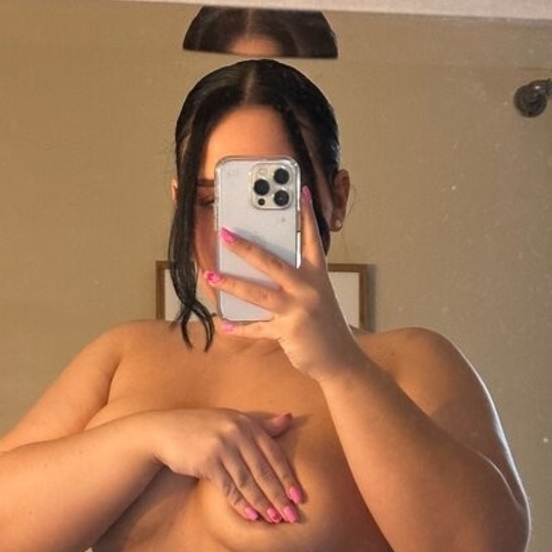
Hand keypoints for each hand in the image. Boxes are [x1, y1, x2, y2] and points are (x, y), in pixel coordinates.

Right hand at [151, 407, 301, 523]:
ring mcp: (222, 448)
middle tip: (292, 516)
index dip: (288, 479)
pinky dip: (241, 503)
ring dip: (263, 504)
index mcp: (249, 425)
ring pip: (248, 482)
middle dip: (279, 497)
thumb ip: (263, 425)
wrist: (165, 430)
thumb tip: (290, 418)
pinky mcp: (207, 462)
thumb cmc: (204, 426)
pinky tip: (252, 516)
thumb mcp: (234, 420)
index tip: (298, 498)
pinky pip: (229, 488)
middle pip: (264, 472)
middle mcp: (238, 435)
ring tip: (274, 520)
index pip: (275, 456)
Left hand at [207, 186, 361, 381]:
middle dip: (245, 247)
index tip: (301, 192)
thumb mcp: (318, 297)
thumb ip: (297, 282)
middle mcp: (309, 288)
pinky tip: (224, 324)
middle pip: (272, 262)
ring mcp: (298, 310)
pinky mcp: (289, 331)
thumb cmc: (325, 326)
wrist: (340, 360)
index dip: (307, 215)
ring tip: (210, 276)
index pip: (312, 239)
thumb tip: (261, 270)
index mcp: (318, 276)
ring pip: (258, 293)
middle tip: (225, 233)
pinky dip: (239, 328)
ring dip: (231, 284)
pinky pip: (258, 328)